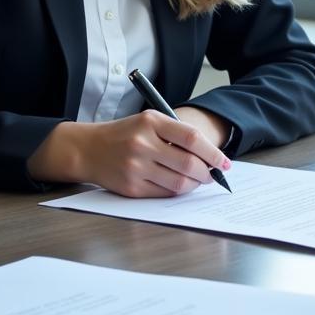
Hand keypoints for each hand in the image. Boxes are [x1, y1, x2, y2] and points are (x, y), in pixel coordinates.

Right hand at [27, 111, 230, 197]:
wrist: (88, 149)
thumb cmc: (125, 134)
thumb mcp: (149, 121)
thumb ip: (176, 133)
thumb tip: (210, 156)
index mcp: (151, 122)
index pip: (192, 138)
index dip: (213, 152)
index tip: (225, 162)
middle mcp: (142, 144)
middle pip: (189, 164)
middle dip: (208, 173)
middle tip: (214, 175)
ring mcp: (136, 167)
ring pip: (179, 183)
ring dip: (195, 184)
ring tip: (198, 180)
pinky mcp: (131, 187)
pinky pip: (165, 194)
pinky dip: (178, 191)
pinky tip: (180, 185)